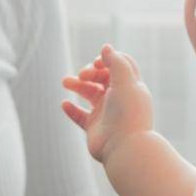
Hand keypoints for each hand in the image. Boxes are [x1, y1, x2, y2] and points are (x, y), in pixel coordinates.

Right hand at [60, 44, 155, 163]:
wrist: (125, 148)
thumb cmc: (128, 113)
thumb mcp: (125, 81)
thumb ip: (116, 62)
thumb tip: (106, 47)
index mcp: (130, 86)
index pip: (120, 65)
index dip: (107, 59)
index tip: (97, 63)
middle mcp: (119, 98)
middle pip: (101, 77)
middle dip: (89, 72)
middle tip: (82, 76)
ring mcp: (106, 113)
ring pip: (89, 93)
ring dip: (76, 85)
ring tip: (65, 82)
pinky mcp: (95, 127)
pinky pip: (80, 115)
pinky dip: (71, 109)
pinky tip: (65, 104)